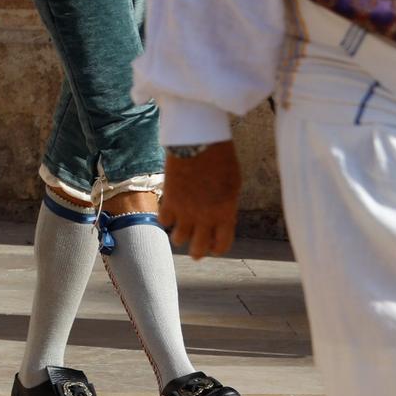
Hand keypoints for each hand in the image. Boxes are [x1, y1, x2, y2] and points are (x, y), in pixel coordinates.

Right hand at [159, 141, 241, 259]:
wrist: (198, 142)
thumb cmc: (220, 159)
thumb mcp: (233, 186)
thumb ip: (226, 206)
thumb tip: (221, 216)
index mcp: (225, 214)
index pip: (221, 245)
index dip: (216, 249)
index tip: (213, 247)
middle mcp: (205, 218)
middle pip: (198, 248)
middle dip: (197, 252)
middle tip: (195, 251)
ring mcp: (185, 211)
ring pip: (178, 239)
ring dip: (180, 237)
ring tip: (180, 231)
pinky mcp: (168, 200)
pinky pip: (163, 221)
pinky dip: (165, 219)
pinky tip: (169, 213)